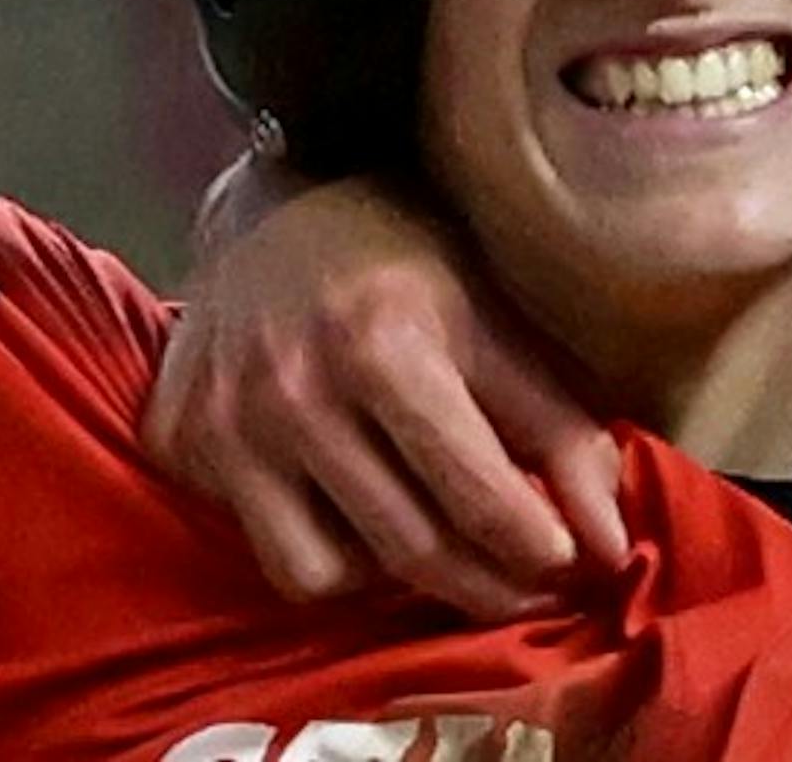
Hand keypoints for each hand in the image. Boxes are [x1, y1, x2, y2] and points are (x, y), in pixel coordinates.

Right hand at [143, 160, 629, 617]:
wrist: (274, 205)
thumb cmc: (405, 257)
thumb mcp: (494, 317)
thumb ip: (556, 427)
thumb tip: (611, 544)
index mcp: (384, 341)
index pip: (475, 493)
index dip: (539, 549)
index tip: (576, 563)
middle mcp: (293, 388)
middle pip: (409, 548)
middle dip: (489, 586)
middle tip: (531, 586)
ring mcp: (226, 421)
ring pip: (329, 577)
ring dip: (398, 576)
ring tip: (435, 530)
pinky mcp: (180, 442)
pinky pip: (269, 554)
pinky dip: (325, 553)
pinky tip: (356, 508)